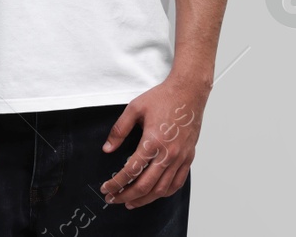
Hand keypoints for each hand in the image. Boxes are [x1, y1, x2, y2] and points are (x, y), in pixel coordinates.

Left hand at [98, 75, 206, 208]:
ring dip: (145, 199)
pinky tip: (154, 194)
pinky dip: (164, 192)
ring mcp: (180, 158)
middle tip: (114, 199)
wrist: (189, 92)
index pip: (130, 171)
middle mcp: (168, 154)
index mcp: (152, 141)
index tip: (106, 188)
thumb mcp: (134, 109)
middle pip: (145, 185)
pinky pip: (177, 183)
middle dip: (127, 196)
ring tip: (131, 202)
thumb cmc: (163, 98)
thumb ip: (119, 131)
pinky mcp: (188, 158)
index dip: (116, 183)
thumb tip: (107, 149)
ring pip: (162, 189)